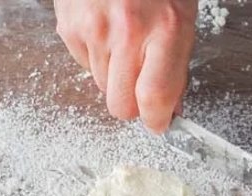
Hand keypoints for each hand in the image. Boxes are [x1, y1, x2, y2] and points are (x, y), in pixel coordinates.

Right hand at [54, 0, 196, 132]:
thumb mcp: (183, 15)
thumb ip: (177, 64)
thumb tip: (171, 107)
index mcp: (166, 28)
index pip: (154, 98)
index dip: (157, 119)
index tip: (160, 123)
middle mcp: (128, 30)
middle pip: (120, 106)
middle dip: (131, 104)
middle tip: (140, 87)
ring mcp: (93, 28)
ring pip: (101, 87)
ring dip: (114, 75)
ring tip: (125, 42)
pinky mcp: (69, 26)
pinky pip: (83, 64)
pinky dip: (96, 56)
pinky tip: (106, 30)